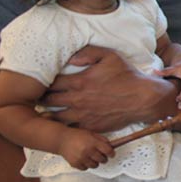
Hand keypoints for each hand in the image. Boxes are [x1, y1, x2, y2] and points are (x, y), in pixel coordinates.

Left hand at [42, 46, 178, 131]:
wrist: (144, 99)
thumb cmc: (128, 76)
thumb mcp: (110, 56)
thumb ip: (88, 53)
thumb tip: (71, 58)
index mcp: (80, 81)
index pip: (50, 82)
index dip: (42, 82)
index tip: (39, 82)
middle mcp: (78, 99)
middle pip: (48, 100)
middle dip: (41, 98)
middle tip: (36, 96)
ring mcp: (84, 115)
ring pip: (55, 117)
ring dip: (47, 114)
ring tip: (42, 112)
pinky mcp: (91, 126)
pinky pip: (70, 129)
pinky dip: (63, 126)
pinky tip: (60, 124)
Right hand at [57, 127, 114, 169]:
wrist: (61, 140)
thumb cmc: (76, 136)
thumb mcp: (91, 133)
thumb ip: (102, 140)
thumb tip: (111, 146)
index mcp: (93, 142)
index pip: (108, 151)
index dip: (111, 153)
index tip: (111, 154)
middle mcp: (88, 151)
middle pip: (103, 160)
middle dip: (103, 158)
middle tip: (100, 155)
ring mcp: (81, 158)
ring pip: (95, 166)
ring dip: (95, 162)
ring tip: (91, 157)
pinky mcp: (75, 164)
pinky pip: (86, 168)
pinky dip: (86, 165)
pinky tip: (83, 159)